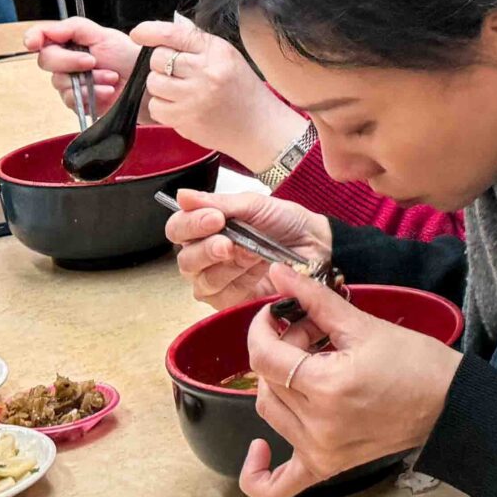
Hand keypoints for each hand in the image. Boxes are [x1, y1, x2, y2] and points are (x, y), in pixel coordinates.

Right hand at [24, 17, 142, 114]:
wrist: (148, 81)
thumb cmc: (128, 56)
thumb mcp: (104, 35)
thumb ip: (74, 28)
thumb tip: (48, 30)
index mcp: (70, 42)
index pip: (41, 37)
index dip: (33, 38)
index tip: (33, 43)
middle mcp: (66, 62)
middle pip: (46, 61)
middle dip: (69, 61)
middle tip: (92, 61)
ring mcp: (70, 83)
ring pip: (60, 82)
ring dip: (89, 80)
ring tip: (111, 77)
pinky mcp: (78, 103)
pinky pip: (72, 100)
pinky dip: (92, 94)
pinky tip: (108, 91)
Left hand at [133, 19, 306, 170]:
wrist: (258, 127)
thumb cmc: (242, 90)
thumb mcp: (228, 57)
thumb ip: (197, 45)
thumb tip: (161, 34)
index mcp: (217, 51)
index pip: (174, 34)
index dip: (150, 31)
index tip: (138, 34)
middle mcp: (206, 71)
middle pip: (158, 58)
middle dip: (161, 65)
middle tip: (177, 73)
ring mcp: (194, 97)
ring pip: (153, 82)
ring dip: (160, 86)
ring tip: (179, 91)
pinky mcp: (185, 119)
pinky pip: (156, 107)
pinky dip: (163, 107)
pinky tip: (180, 107)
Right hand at [167, 187, 331, 311]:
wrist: (317, 246)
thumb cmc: (287, 222)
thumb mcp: (256, 206)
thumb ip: (219, 203)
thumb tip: (181, 196)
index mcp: (207, 228)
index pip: (178, 228)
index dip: (190, 224)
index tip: (214, 219)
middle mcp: (205, 255)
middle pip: (184, 258)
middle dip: (207, 249)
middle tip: (229, 243)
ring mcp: (216, 280)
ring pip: (200, 279)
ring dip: (227, 266)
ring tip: (252, 254)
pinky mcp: (230, 301)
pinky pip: (218, 296)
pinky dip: (236, 282)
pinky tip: (255, 271)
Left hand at [237, 265, 460, 496]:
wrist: (448, 403)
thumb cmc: (416, 362)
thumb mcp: (364, 325)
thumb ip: (314, 299)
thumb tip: (278, 273)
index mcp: (327, 386)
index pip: (265, 356)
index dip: (262, 327)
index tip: (275, 311)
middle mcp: (317, 424)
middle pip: (268, 380)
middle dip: (281, 348)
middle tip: (311, 331)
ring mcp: (320, 450)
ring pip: (269, 412)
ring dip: (278, 382)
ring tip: (309, 365)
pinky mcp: (326, 466)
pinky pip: (276, 486)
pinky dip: (258, 473)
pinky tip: (258, 449)